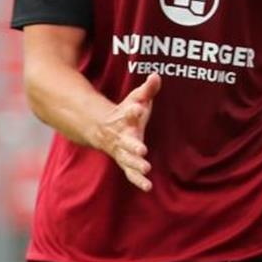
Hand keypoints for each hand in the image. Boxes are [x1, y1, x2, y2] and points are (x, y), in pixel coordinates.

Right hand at [94, 73, 159, 191]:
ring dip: (136, 164)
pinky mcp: (125, 161)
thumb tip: (156, 75)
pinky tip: (148, 187)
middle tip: (142, 149)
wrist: (104, 128)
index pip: (130, 112)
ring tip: (146, 168)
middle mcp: (122, 136)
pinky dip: (137, 180)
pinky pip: (130, 173)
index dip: (134, 110)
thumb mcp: (137, 98)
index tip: (138, 107)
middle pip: (127, 140)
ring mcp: (122, 151)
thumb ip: (148, 89)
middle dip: (134, 144)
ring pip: (127, 159)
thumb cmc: (128, 112)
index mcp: (126, 118)